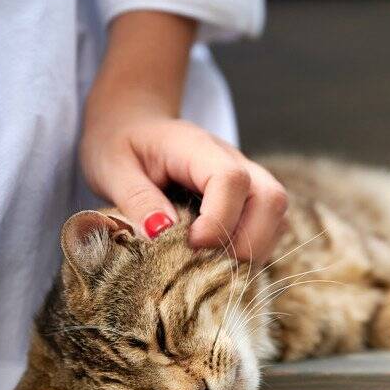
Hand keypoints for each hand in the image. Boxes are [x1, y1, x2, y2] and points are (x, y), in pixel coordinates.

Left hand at [78, 10, 287, 262]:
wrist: (133, 125)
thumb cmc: (120, 145)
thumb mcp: (112, 170)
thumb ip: (136, 200)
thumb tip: (161, 233)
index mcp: (197, 147)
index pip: (231, 179)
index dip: (219, 218)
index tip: (191, 243)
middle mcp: (234, 160)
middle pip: (271, 198)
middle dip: (249, 241)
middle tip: (208, 262)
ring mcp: (247, 179)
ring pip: (277, 215)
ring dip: (254, 248)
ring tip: (213, 264)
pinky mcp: (249, 199)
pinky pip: (270, 226)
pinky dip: (253, 248)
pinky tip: (220, 258)